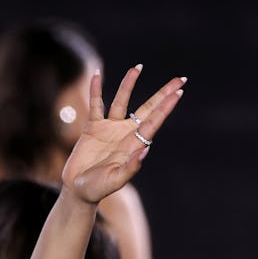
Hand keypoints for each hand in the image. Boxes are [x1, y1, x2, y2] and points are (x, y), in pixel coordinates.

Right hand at [62, 66, 186, 205]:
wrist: (78, 190)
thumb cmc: (98, 189)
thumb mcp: (115, 180)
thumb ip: (130, 167)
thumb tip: (145, 150)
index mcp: (134, 145)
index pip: (154, 121)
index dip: (166, 107)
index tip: (179, 92)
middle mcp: (125, 133)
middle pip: (147, 108)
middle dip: (162, 94)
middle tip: (178, 78)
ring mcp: (110, 128)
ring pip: (121, 101)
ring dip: (129, 84)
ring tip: (137, 67)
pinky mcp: (93, 127)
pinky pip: (95, 104)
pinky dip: (95, 90)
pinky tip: (96, 75)